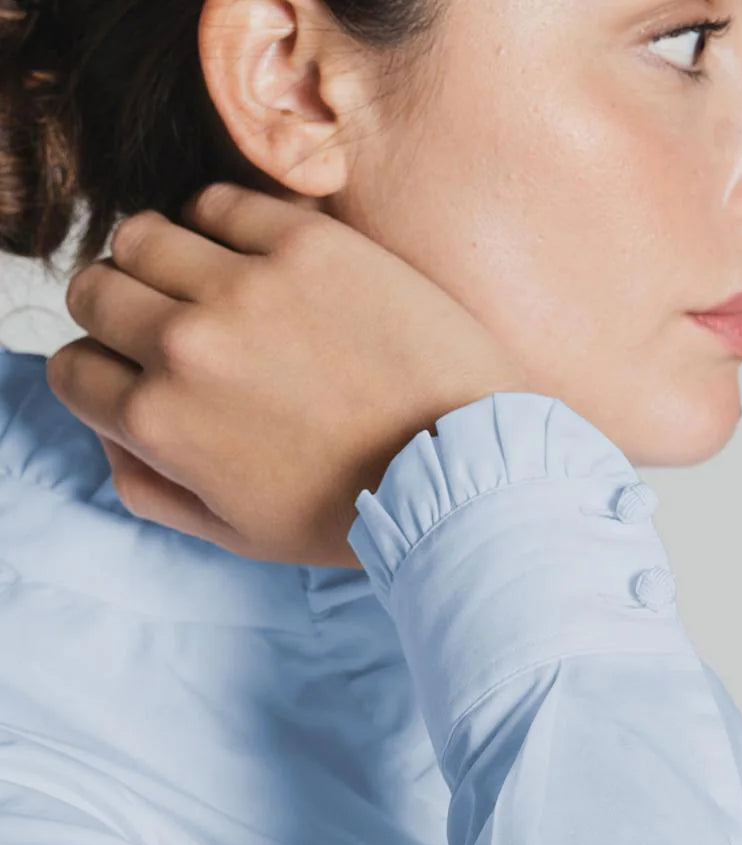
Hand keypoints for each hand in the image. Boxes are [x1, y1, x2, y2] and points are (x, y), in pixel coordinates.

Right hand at [46, 184, 529, 566]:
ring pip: (141, 235)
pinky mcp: (304, 243)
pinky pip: (217, 202)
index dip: (102, 375)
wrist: (457, 470)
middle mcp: (185, 346)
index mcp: (160, 423)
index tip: (136, 375)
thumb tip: (110, 429)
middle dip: (118, 313)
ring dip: (160, 260)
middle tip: (168, 328)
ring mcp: (243, 286)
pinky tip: (253, 260)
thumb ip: (150, 484)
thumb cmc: (350, 511)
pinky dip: (219, 226)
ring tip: (205, 286)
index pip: (72, 369)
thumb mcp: (234, 533)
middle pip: (95, 291)